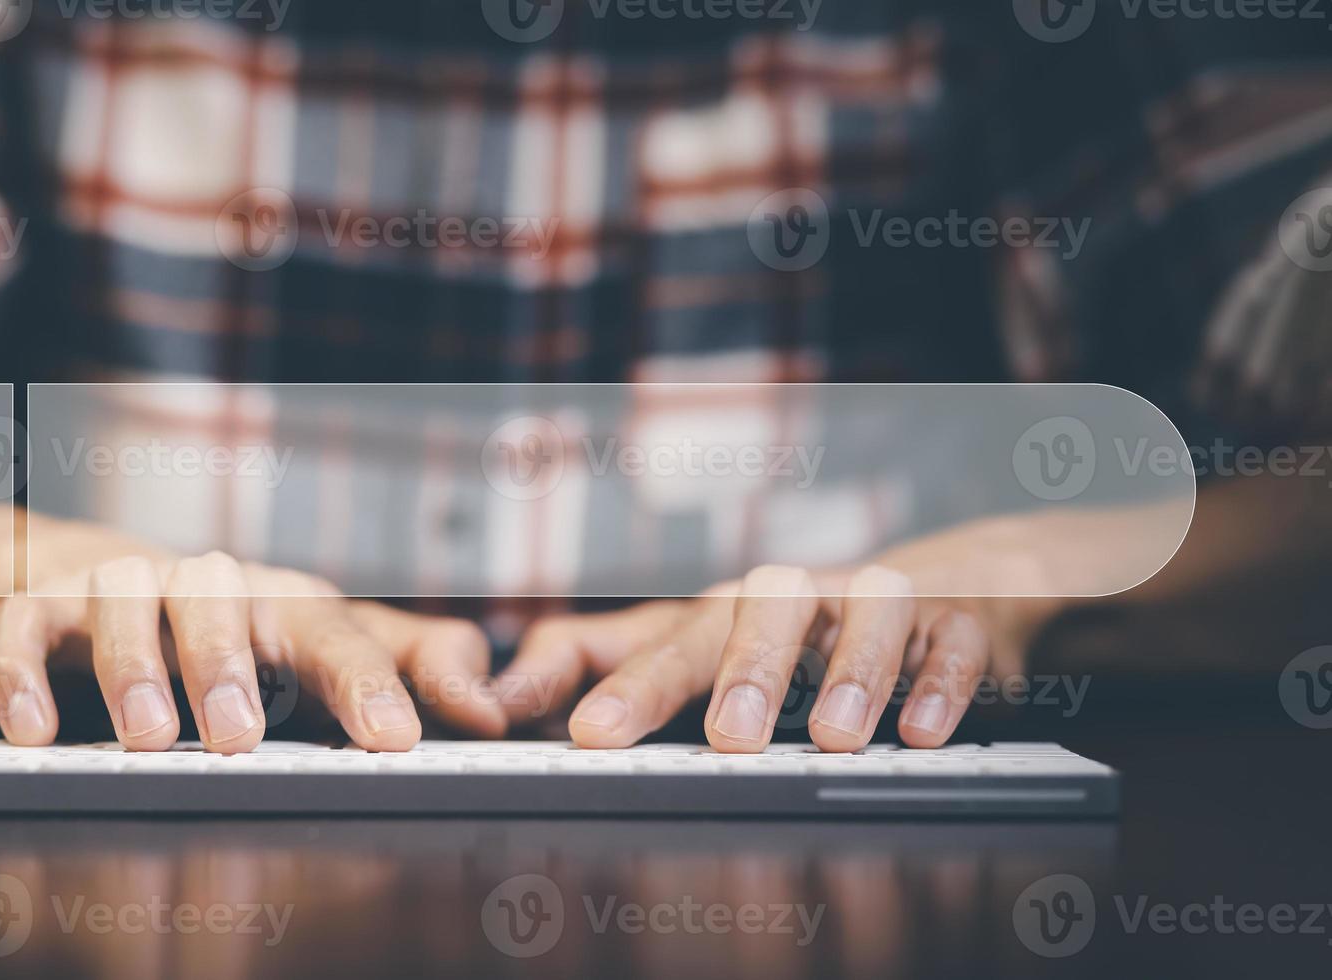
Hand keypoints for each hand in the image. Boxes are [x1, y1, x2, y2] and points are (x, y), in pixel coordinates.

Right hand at [0, 526, 505, 752]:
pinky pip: (24, 626)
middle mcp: (204, 581)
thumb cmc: (236, 630)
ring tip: (148, 737)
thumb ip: (408, 669)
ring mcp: (118, 585)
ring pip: (123, 606)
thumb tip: (491, 706)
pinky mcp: (41, 599)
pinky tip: (35, 734)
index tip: (395, 740)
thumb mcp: (322, 647)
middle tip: (240, 738)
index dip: (368, 682)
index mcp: (282, 601)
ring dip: (132, 667)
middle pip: (218, 602)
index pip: (333, 631)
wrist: (102, 578)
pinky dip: (23, 675)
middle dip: (228, 666)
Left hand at [500, 520, 1061, 751]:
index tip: (590, 736)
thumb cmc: (793, 631)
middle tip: (727, 739)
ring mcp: (876, 601)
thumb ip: (606, 665)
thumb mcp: (699, 643)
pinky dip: (937, 681)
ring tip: (832, 737)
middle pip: (763, 613)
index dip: (629, 687)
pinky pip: (950, 641)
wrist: (942, 587)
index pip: (667, 641)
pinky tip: (918, 731)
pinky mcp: (955, 618)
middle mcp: (795, 597)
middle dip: (743, 672)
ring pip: (864, 612)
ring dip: (849, 672)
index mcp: (725, 612)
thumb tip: (509, 696)